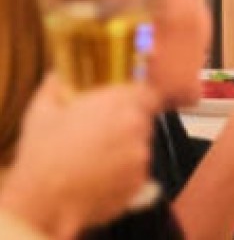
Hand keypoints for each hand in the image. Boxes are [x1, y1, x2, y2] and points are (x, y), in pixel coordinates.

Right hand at [0, 75, 157, 235]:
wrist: (43, 200)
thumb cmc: (42, 153)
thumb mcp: (41, 113)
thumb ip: (53, 88)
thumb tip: (56, 77)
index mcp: (119, 103)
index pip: (148, 93)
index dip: (138, 99)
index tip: (125, 106)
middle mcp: (137, 126)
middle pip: (144, 120)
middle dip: (128, 125)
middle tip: (103, 135)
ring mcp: (140, 156)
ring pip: (140, 148)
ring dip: (126, 151)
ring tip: (97, 160)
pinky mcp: (138, 182)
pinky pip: (136, 174)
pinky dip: (124, 175)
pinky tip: (99, 178)